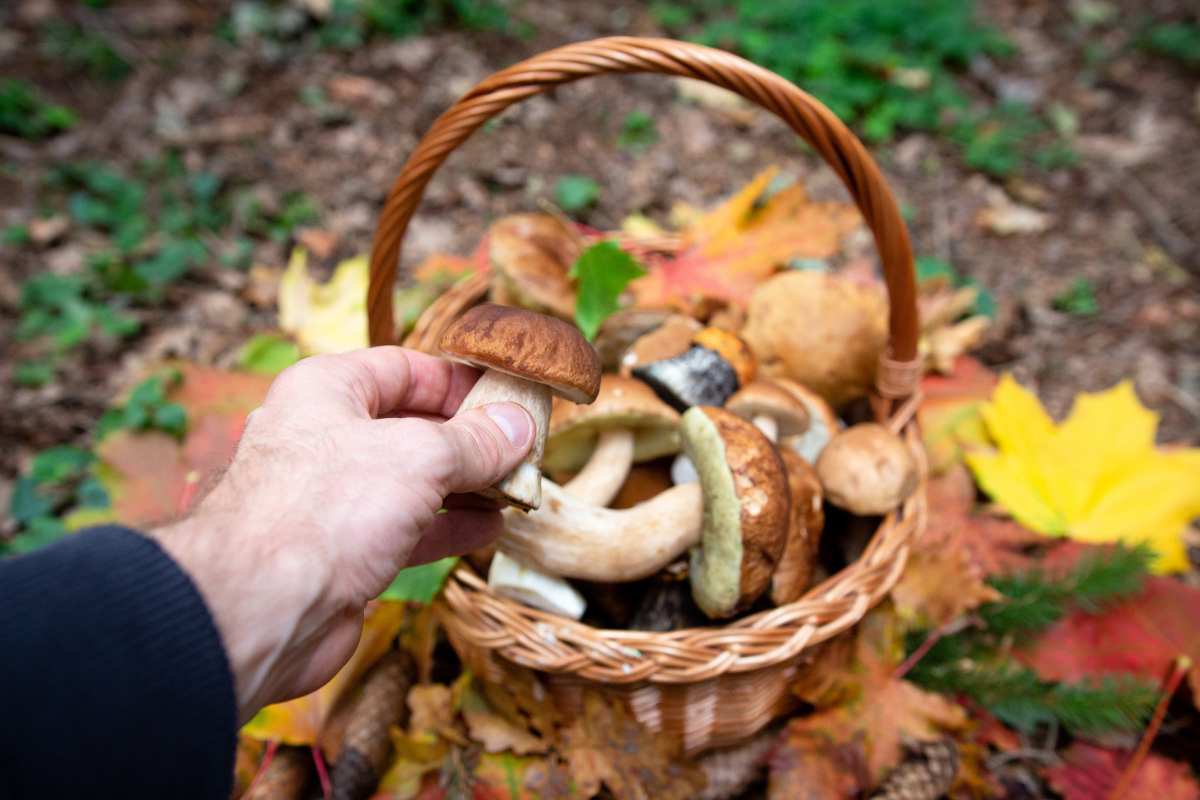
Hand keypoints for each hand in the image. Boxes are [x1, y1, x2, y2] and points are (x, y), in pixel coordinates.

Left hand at [153, 347, 532, 721]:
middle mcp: (325, 437)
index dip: (457, 381)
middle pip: (412, 426)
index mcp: (327, 391)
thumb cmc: (324, 508)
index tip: (507, 397)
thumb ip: (475, 441)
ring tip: (519, 490)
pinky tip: (490, 528)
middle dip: (471, 440)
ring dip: (468, 486)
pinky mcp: (344, 550)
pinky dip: (449, 525)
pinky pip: (407, 527)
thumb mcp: (419, 457)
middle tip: (524, 449)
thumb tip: (519, 426)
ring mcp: (334, 498)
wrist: (261, 608)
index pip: (403, 368)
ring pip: (413, 481)